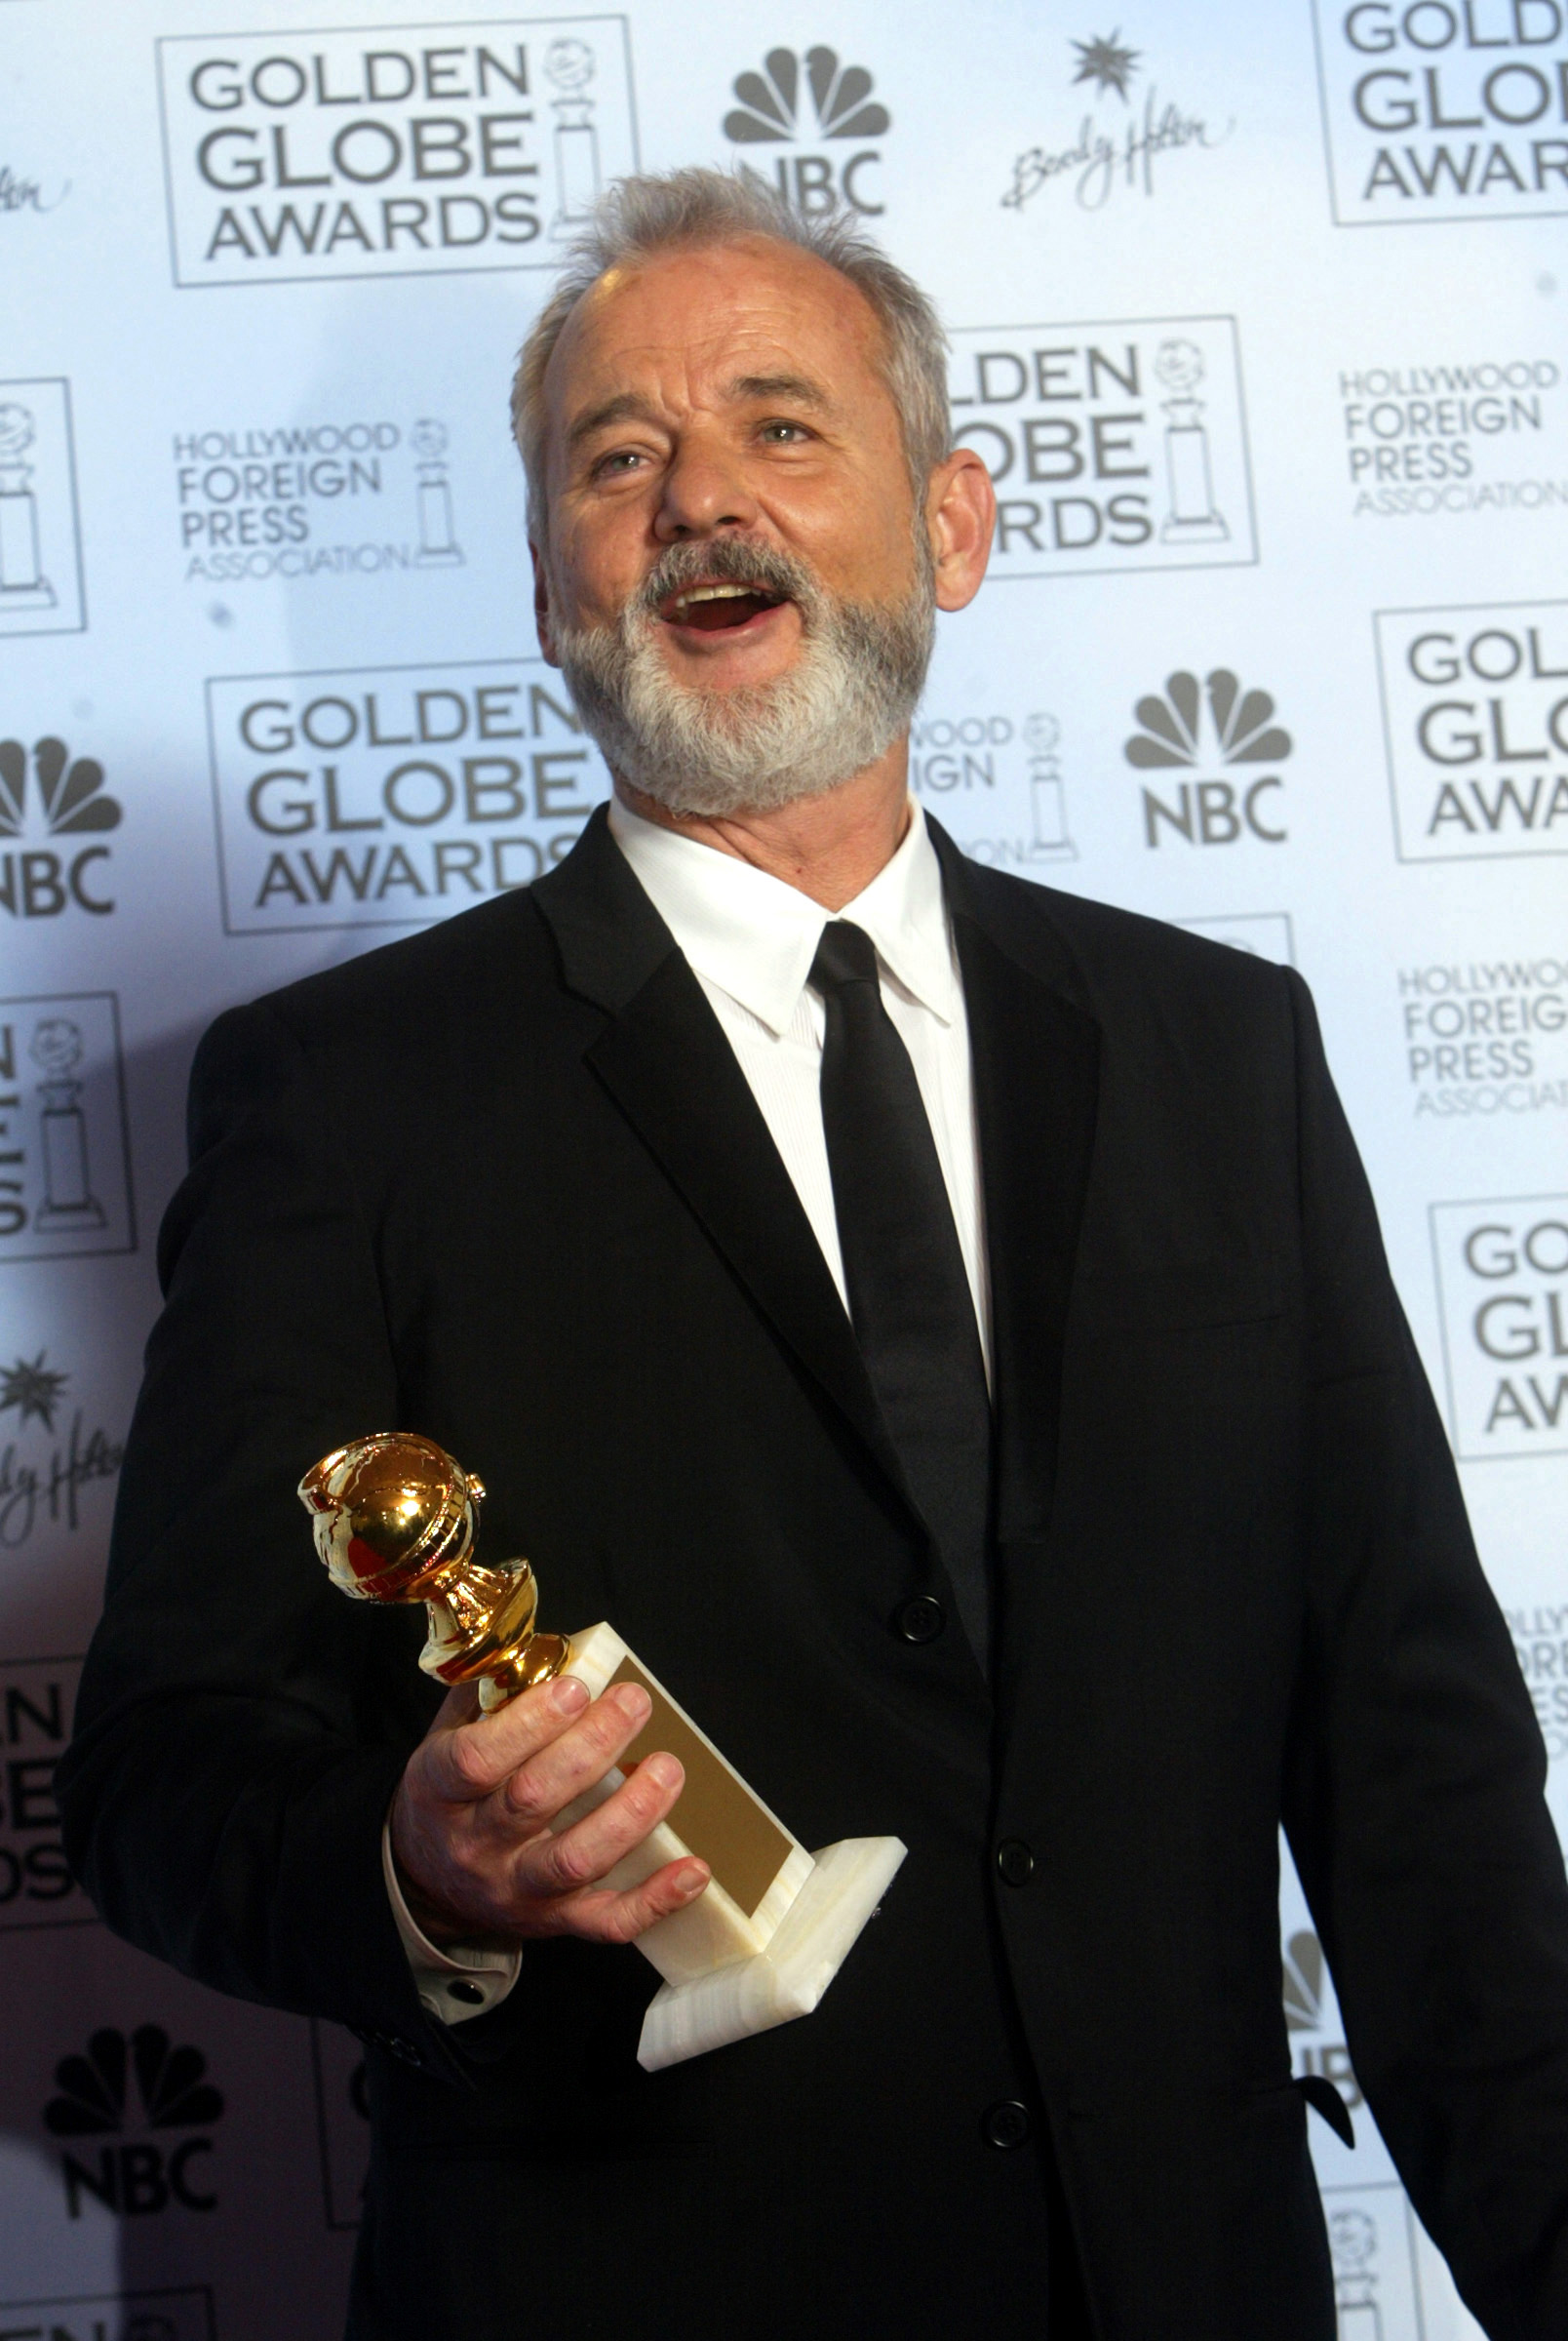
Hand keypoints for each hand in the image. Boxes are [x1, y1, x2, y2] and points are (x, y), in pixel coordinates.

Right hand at [389, 1673, 708, 1946]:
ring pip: (574, 1860)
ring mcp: (516, 1889)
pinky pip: (606, 1922)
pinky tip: (694, 1871)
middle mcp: (476, 1845)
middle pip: (533, 1800)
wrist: (429, 1882)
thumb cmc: (453, 1793)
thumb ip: (493, 1692)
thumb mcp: (449, 1735)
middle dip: (593, 1747)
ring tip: (667, 1768)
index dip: (528, 1723)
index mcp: (441, 1790)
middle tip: (636, 1703)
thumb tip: (557, 1648)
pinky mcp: (554, 1922)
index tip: (576, 1687)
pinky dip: (654, 1901)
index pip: (477, 1760)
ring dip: (629, 1814)